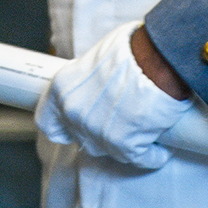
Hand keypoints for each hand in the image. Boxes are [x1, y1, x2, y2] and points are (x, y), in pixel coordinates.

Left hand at [35, 20, 191, 168]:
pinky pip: (141, 158)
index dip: (61, 125)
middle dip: (98, 131)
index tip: (71, 124)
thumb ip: (88, 78)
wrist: (155, 59)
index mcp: (63, 90)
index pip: (47, 122)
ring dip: (124, 142)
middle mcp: (75, 116)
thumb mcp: (96, 56)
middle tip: (117, 119)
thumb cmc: (130, 49)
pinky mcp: (127, 148)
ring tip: (142, 126)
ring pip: (109, 149)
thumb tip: (97, 84)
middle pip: (80, 138)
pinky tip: (160, 147)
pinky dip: (153, 154)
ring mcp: (99, 135)